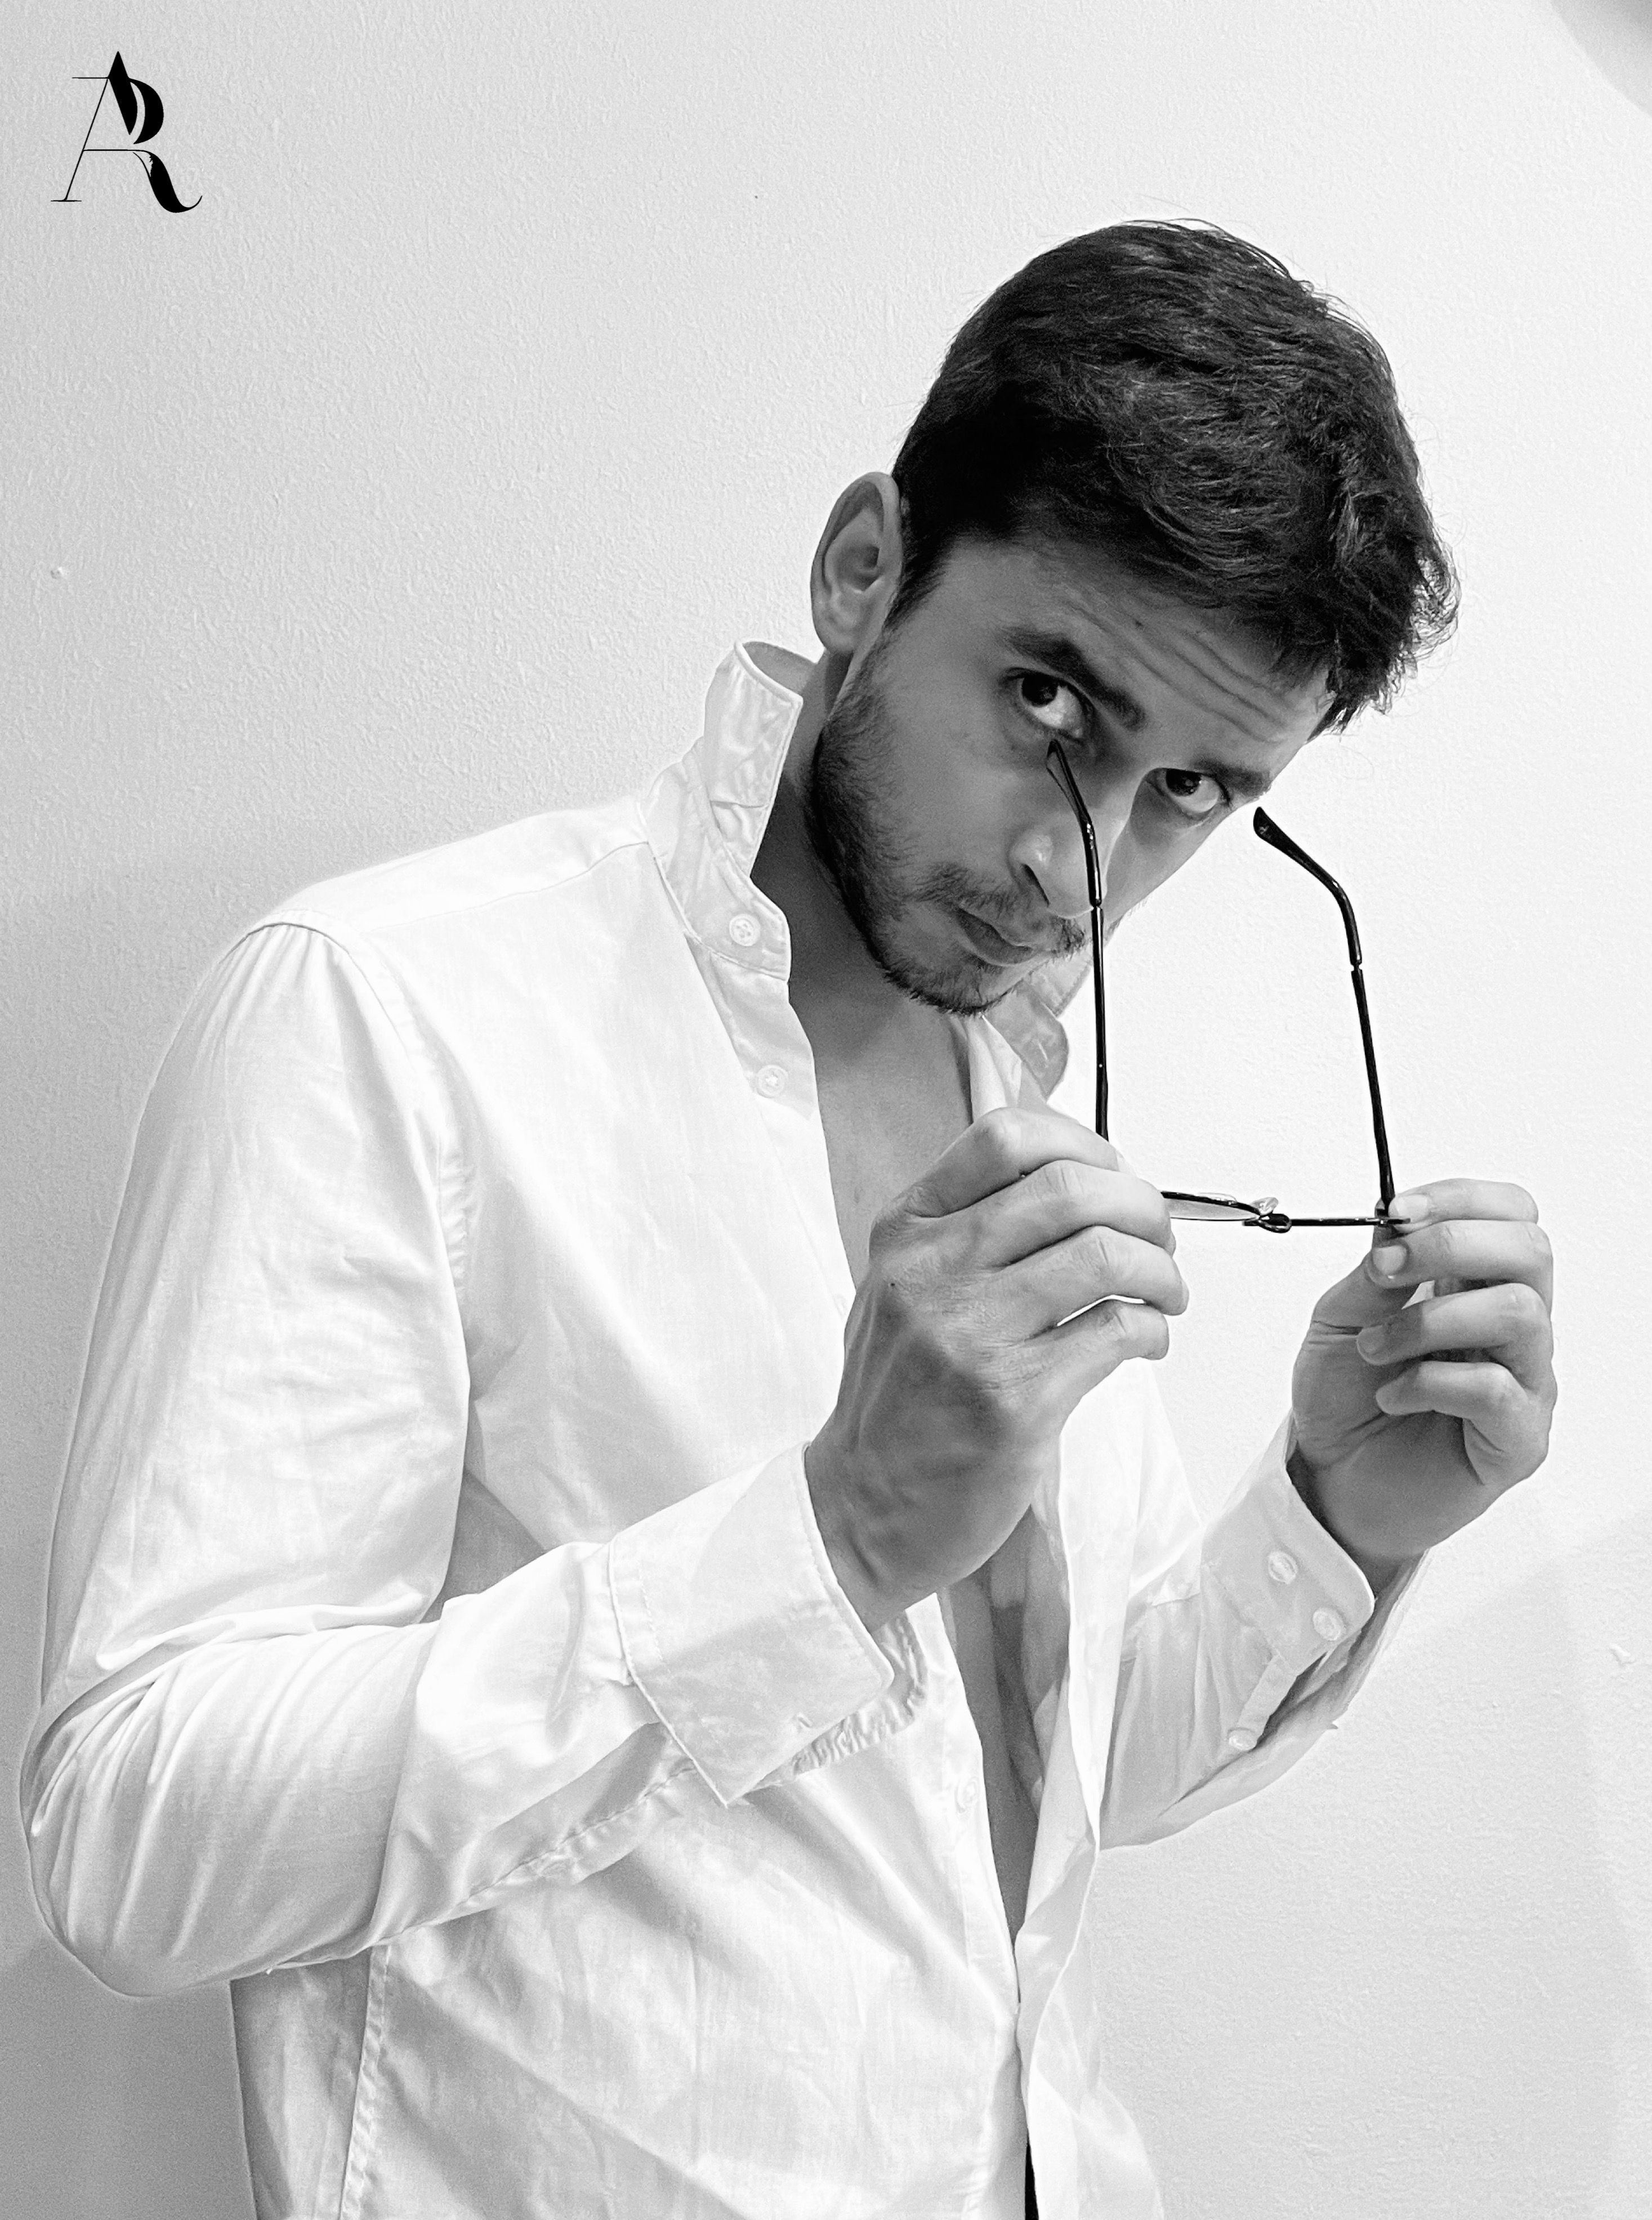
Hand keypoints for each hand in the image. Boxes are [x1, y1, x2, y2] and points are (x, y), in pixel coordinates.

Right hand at [805, 1106, 1186, 1629]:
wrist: (860, 1508)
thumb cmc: (897, 1399)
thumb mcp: (902, 1289)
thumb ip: (968, 1232)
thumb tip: (1088, 1188)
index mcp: (906, 1230)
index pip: (1005, 1138)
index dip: (1085, 1146)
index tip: (1116, 1179)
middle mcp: (930, 1270)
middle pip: (1071, 1189)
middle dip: (1143, 1208)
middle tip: (1160, 1243)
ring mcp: (969, 1335)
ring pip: (1105, 1256)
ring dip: (1160, 1272)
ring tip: (1164, 1296)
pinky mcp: (1014, 1401)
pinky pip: (1115, 1333)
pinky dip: (1151, 1330)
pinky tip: (1144, 1343)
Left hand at [1289, 1179, 1555, 1588]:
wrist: (1332, 1480)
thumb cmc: (1345, 1399)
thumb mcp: (1339, 1319)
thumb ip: (1374, 1271)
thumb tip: (1398, 1222)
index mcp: (1473, 1284)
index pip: (1511, 1214)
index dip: (1459, 1199)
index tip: (1396, 1212)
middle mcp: (1511, 1327)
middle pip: (1531, 1250)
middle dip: (1449, 1245)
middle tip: (1385, 1271)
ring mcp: (1525, 1381)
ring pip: (1518, 1311)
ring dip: (1428, 1320)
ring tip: (1377, 1350)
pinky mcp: (1519, 1438)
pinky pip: (1497, 1388)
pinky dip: (1428, 1383)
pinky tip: (1394, 1396)